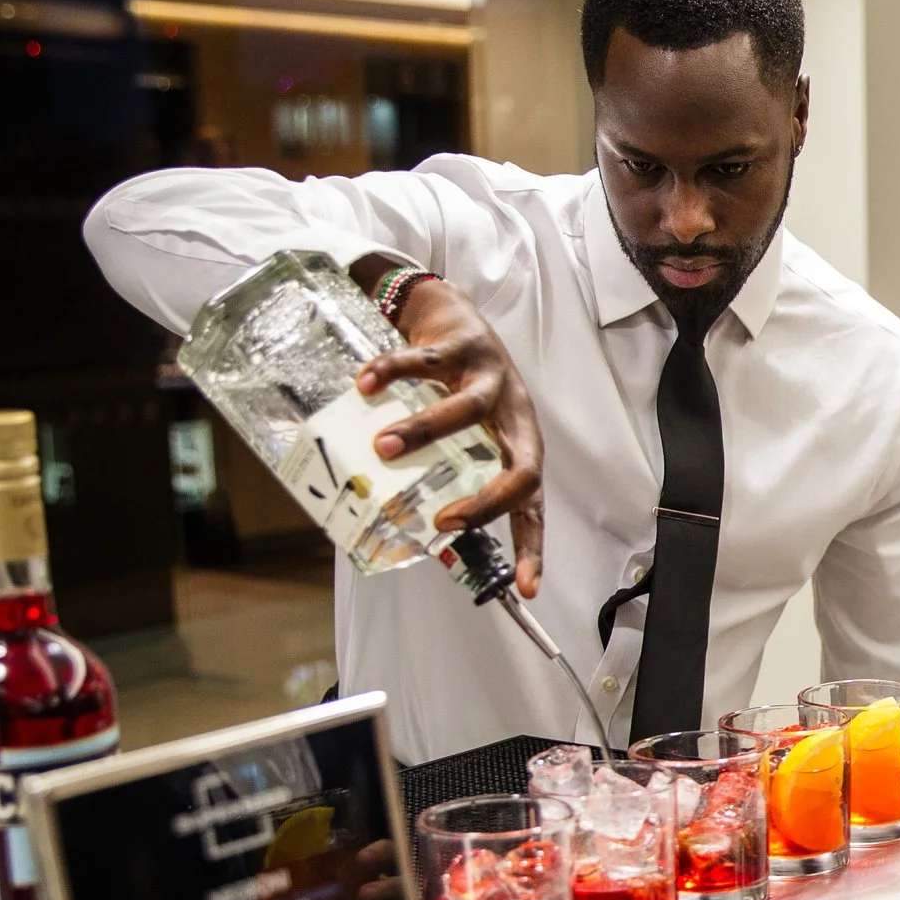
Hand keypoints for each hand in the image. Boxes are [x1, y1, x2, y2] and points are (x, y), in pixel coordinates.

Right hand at [356, 278, 545, 597]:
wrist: (447, 313)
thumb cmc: (456, 387)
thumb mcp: (466, 437)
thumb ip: (448, 478)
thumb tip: (421, 540)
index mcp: (518, 445)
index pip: (533, 504)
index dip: (532, 546)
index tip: (526, 585)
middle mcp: (513, 417)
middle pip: (522, 465)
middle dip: (489, 501)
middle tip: (445, 522)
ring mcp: (490, 379)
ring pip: (467, 411)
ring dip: (425, 433)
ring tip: (383, 446)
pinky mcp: (459, 343)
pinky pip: (424, 361)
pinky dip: (392, 374)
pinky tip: (365, 385)